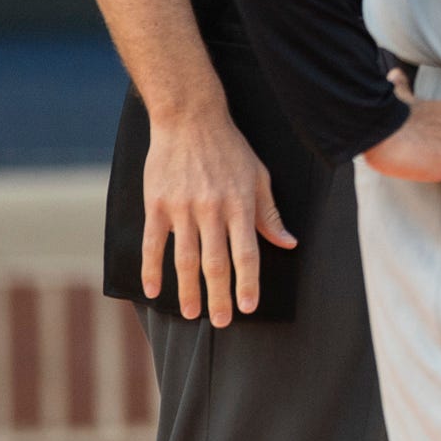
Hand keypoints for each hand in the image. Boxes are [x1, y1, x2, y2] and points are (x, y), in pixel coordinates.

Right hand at [141, 109, 297, 325]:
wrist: (190, 119)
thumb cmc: (230, 149)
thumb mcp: (259, 176)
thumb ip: (269, 213)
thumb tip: (288, 243)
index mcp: (240, 203)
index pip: (247, 252)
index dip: (248, 282)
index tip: (249, 307)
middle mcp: (212, 209)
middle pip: (215, 262)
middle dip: (219, 296)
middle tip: (222, 321)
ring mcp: (182, 207)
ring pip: (185, 258)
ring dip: (187, 290)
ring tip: (191, 314)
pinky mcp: (157, 204)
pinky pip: (153, 243)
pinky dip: (152, 269)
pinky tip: (153, 290)